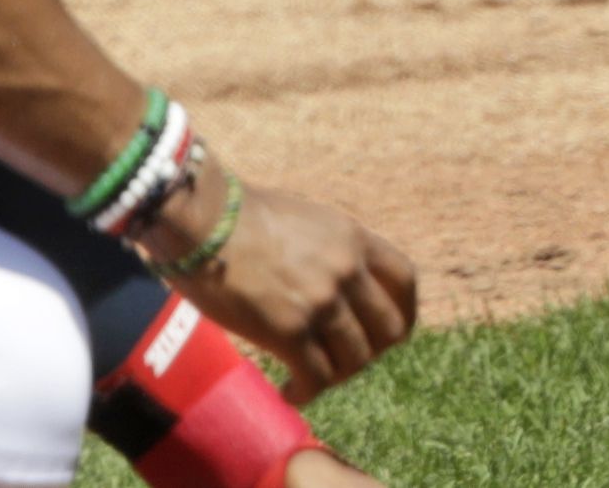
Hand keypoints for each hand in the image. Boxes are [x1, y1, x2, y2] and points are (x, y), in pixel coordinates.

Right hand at [168, 175, 416, 403]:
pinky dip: (306, 392)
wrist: (202, 220)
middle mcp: (346, 270)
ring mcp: (322, 302)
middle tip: (342, 360)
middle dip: (369, 351)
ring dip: (335, 376)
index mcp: (353, 238)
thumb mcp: (306, 219)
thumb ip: (331, 249)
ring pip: (355, 360)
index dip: (401, 312)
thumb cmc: (240, 215)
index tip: (385, 332)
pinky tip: (289, 391)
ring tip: (309, 380)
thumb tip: (337, 282)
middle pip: (388, 330)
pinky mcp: (290, 332)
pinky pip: (316, 378)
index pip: (405, 280)